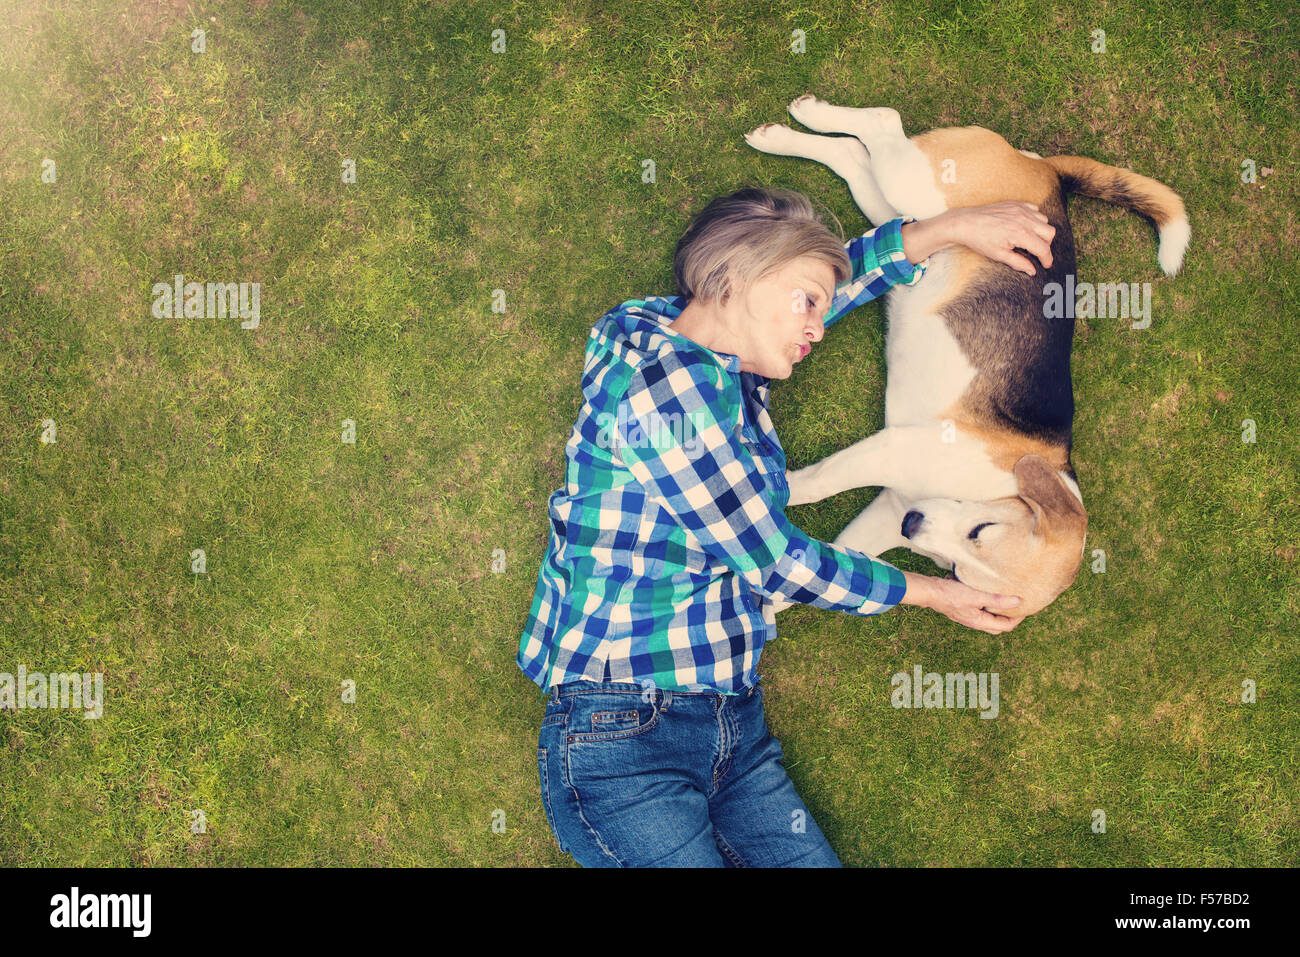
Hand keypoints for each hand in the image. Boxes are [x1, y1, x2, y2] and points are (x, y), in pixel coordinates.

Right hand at [900, 571, 1024, 633]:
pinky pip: (981, 610)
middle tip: (1018, 606)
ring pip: (989, 618)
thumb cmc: (951, 594)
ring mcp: (968, 616)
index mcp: (980, 622)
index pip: (1005, 626)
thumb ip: (998, 600)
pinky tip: (989, 593)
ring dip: (999, 611)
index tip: (1026, 607)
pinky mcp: (963, 609)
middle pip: (998, 626)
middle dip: (1010, 618)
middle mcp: (975, 622)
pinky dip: (989, 605)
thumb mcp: (977, 596)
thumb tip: (1018, 601)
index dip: (1018, 618)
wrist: (929, 591)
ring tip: (1007, 599)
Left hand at [902, 202, 1054, 275]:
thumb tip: (1032, 271)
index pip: (1043, 248)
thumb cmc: (980, 240)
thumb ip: (1018, 263)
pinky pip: (1035, 210)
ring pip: (1044, 220)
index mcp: (1021, 234)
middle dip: (1046, 245)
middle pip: (1050, 233)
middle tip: (1036, 253)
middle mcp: (1024, 220)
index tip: (1046, 264)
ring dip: (1041, 231)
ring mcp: (1021, 210)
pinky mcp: (1016, 204)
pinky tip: (1025, 227)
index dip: (1047, 259)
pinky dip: (1034, 218)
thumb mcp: (999, 255)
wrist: (965, 223)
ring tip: (1029, 240)